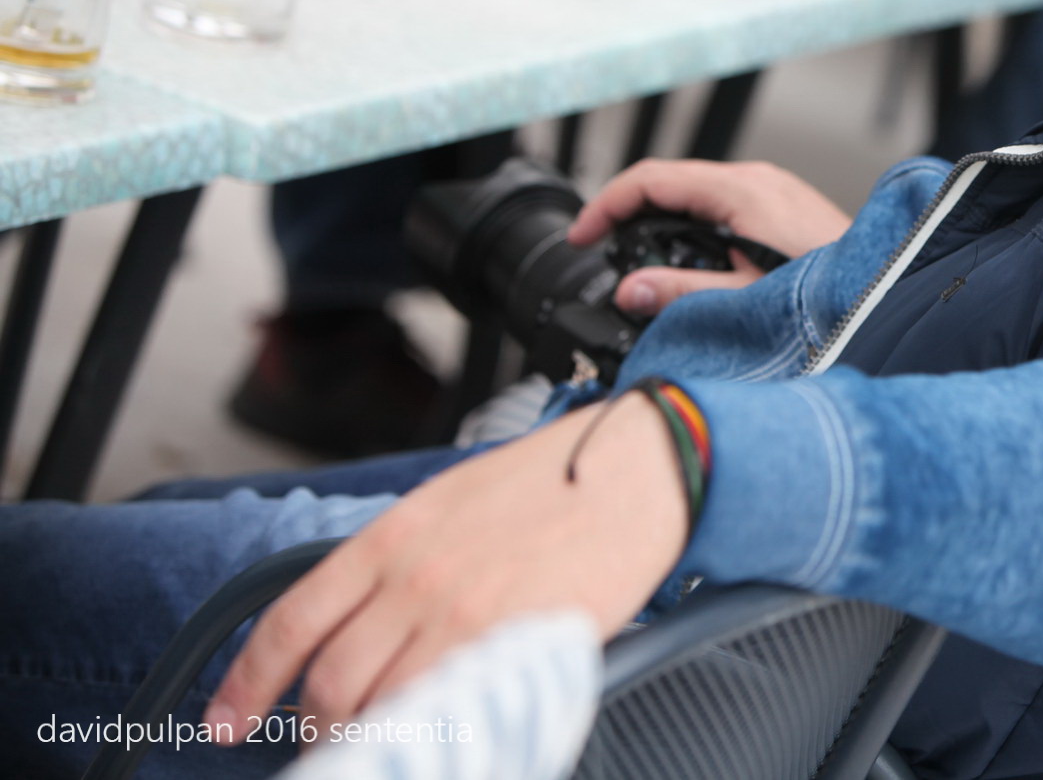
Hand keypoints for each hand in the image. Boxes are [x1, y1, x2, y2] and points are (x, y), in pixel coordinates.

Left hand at [205, 398, 686, 741]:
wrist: (638, 469)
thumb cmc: (557, 481)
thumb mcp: (452, 501)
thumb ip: (400, 561)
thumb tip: (363, 625)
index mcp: (393, 537)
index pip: (292, 623)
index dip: (248, 685)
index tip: (228, 723)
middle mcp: (416, 579)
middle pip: (332, 684)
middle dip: (321, 731)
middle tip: (331, 747)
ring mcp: (466, 617)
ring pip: (385, 709)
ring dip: (375, 742)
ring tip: (389, 749)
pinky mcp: (518, 647)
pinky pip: (453, 718)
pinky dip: (436, 744)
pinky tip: (443, 745)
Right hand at [569, 160, 851, 315]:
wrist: (886, 289)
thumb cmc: (832, 291)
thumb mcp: (743, 298)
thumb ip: (680, 292)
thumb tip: (628, 290)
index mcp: (740, 191)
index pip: (650, 179)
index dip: (605, 205)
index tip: (581, 236)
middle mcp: (756, 179)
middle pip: (671, 183)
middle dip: (630, 217)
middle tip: (605, 255)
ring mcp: (772, 189)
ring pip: (697, 194)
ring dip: (664, 225)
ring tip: (646, 266)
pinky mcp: (783, 204)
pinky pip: (723, 204)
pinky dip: (696, 228)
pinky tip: (695, 263)